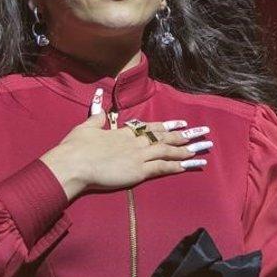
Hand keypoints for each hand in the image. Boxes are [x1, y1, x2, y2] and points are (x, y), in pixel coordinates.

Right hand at [39, 113, 212, 199]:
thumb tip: (99, 105)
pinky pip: (163, 168)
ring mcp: (138, 156)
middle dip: (186, 135)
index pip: (150, 127)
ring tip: (204, 148)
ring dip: (188, 149)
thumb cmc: (75, 148)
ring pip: (169, 151)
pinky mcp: (139, 171)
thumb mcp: (85, 127)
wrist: (73, 164)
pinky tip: (191, 165)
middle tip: (204, 132)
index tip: (182, 123)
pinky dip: (178, 166)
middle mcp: (135, 142)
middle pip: (165, 137)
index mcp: (123, 132)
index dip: (168, 125)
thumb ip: (96, 116)